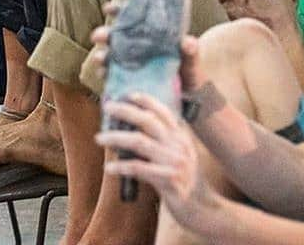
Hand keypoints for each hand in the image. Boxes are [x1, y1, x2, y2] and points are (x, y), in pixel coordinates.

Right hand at [90, 4, 206, 92]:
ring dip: (102, 55)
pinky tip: (103, 76)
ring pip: (110, 56)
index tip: (108, 8)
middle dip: (104, 34)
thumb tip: (187, 42)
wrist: (191, 93)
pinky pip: (113, 77)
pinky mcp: (128, 81)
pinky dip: (106, 75)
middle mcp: (136, 46)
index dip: (118, 10)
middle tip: (98, 36)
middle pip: (115, 36)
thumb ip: (191, 50)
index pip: (131, 16)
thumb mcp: (192, 57)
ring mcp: (131, 63)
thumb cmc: (191, 67)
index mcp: (150, 32)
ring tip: (98, 58)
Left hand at [98, 93, 219, 229]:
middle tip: (108, 107)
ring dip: (116, 138)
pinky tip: (109, 167)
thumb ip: (167, 142)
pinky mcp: (168, 180)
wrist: (204, 208)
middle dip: (125, 111)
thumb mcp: (182, 155)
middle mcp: (178, 145)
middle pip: (148, 121)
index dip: (145, 101)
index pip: (163, 111)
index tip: (128, 95)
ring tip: (99, 138)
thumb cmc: (187, 182)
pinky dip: (121, 167)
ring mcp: (174, 162)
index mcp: (181, 137)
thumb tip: (137, 131)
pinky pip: (139, 169)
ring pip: (139, 142)